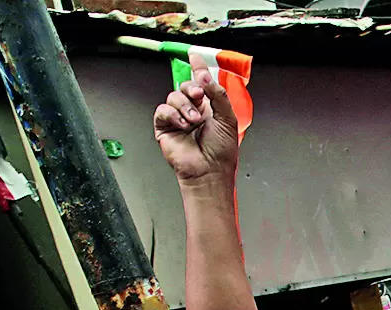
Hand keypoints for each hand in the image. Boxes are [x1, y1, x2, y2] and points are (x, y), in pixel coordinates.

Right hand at [153, 66, 239, 182]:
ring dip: (185, 106)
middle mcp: (192, 110)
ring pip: (173, 96)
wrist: (209, 171)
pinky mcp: (165, 127)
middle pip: (184, 85)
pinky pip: (163, 110)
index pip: (201, 83)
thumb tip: (205, 75)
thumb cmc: (221, 151)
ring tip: (195, 122)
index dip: (197, 68)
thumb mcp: (228, 118)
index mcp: (209, 107)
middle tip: (200, 95)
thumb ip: (218, 94)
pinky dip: (173, 115)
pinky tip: (183, 125)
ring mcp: (178, 118)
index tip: (195, 56)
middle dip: (192, 87)